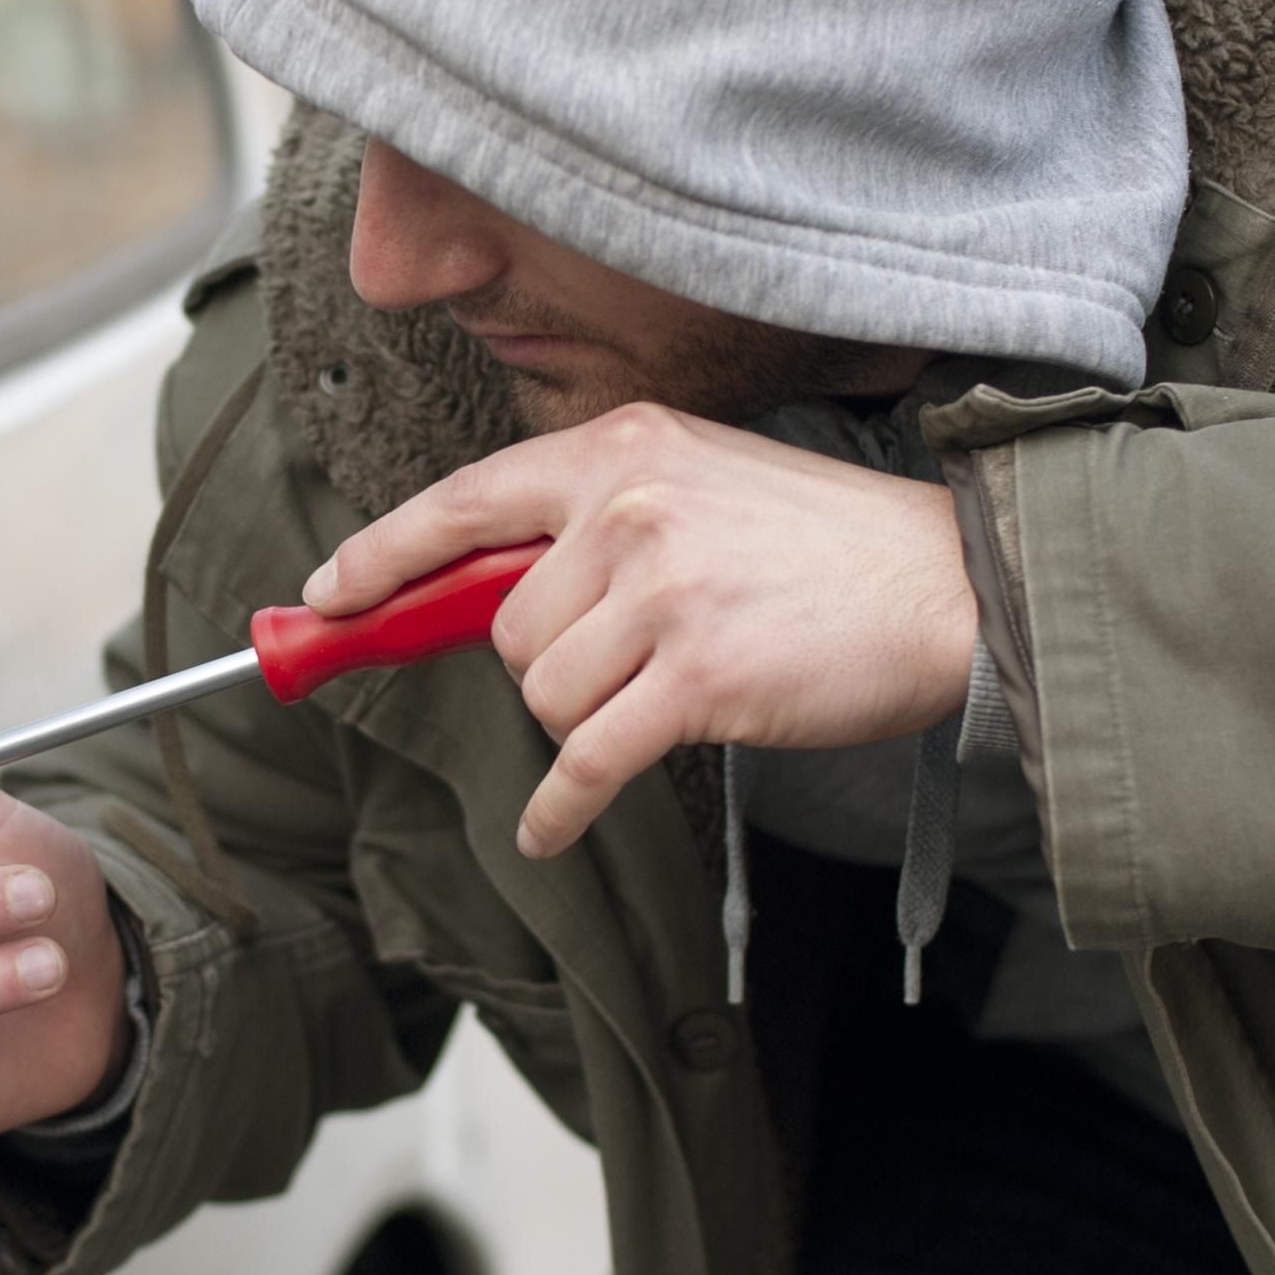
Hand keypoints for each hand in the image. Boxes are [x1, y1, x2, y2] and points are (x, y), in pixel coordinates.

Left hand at [307, 404, 976, 857]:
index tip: (327, 595)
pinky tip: (552, 825)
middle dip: (546, 665)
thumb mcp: (702, 481)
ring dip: (584, 720)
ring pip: (542, 695)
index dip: (382, 557)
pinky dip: (560, 807)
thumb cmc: (824, 546)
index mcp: (621, 449)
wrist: (948, 586)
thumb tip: (484, 587)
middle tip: (630, 663)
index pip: (463, 502)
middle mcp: (629, 508)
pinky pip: (584, 763)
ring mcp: (662, 593)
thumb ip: (598, 517)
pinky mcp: (697, 680)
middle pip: (503, 626)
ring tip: (667, 695)